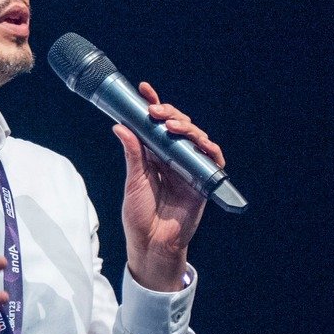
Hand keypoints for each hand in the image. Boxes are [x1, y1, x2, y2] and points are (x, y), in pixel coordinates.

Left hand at [117, 81, 224, 291]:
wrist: (152, 243)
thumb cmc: (140, 216)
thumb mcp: (133, 181)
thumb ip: (133, 154)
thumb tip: (120, 125)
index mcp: (154, 155)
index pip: (155, 125)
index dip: (153, 106)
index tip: (144, 90)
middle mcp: (173, 158)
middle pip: (177, 127)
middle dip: (169, 114)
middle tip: (156, 112)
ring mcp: (189, 168)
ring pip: (195, 138)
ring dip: (186, 127)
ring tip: (171, 126)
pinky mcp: (203, 181)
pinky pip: (212, 159)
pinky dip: (209, 149)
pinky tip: (199, 142)